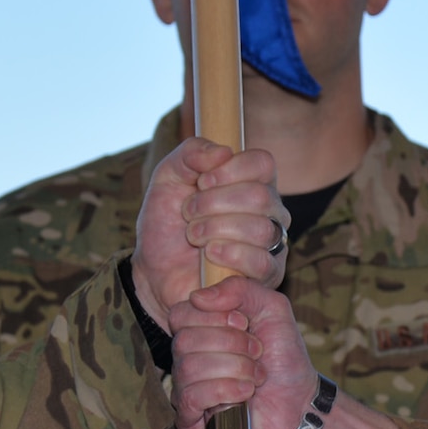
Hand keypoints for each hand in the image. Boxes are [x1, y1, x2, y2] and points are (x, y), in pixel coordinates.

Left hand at [132, 139, 287, 331]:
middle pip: (260, 196)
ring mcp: (272, 243)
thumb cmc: (167, 225)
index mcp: (252, 182)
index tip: (202, 182)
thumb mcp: (168, 178)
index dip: (230, 169)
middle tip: (189, 213)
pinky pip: (261, 262)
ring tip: (194, 236)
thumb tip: (222, 152)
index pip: (262, 163)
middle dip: (213, 204)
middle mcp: (270, 211)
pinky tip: (210, 255)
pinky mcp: (268, 276)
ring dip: (215, 230)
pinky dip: (230, 255)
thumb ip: (190, 153)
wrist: (155, 272)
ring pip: (260, 229)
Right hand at [171, 278, 316, 428]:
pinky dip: (225, 390)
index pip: (180, 314)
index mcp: (199, 331)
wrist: (300, 403)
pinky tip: (246, 393)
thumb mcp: (272, 308)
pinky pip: (191, 396)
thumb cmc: (284, 357)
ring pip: (189, 368)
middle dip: (231, 344)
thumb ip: (240, 288)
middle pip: (183, 341)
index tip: (244, 323)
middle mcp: (187, 359)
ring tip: (257, 376)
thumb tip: (198, 297)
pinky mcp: (189, 420)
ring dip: (235, 368)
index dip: (214, 316)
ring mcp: (186, 389)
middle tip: (257, 352)